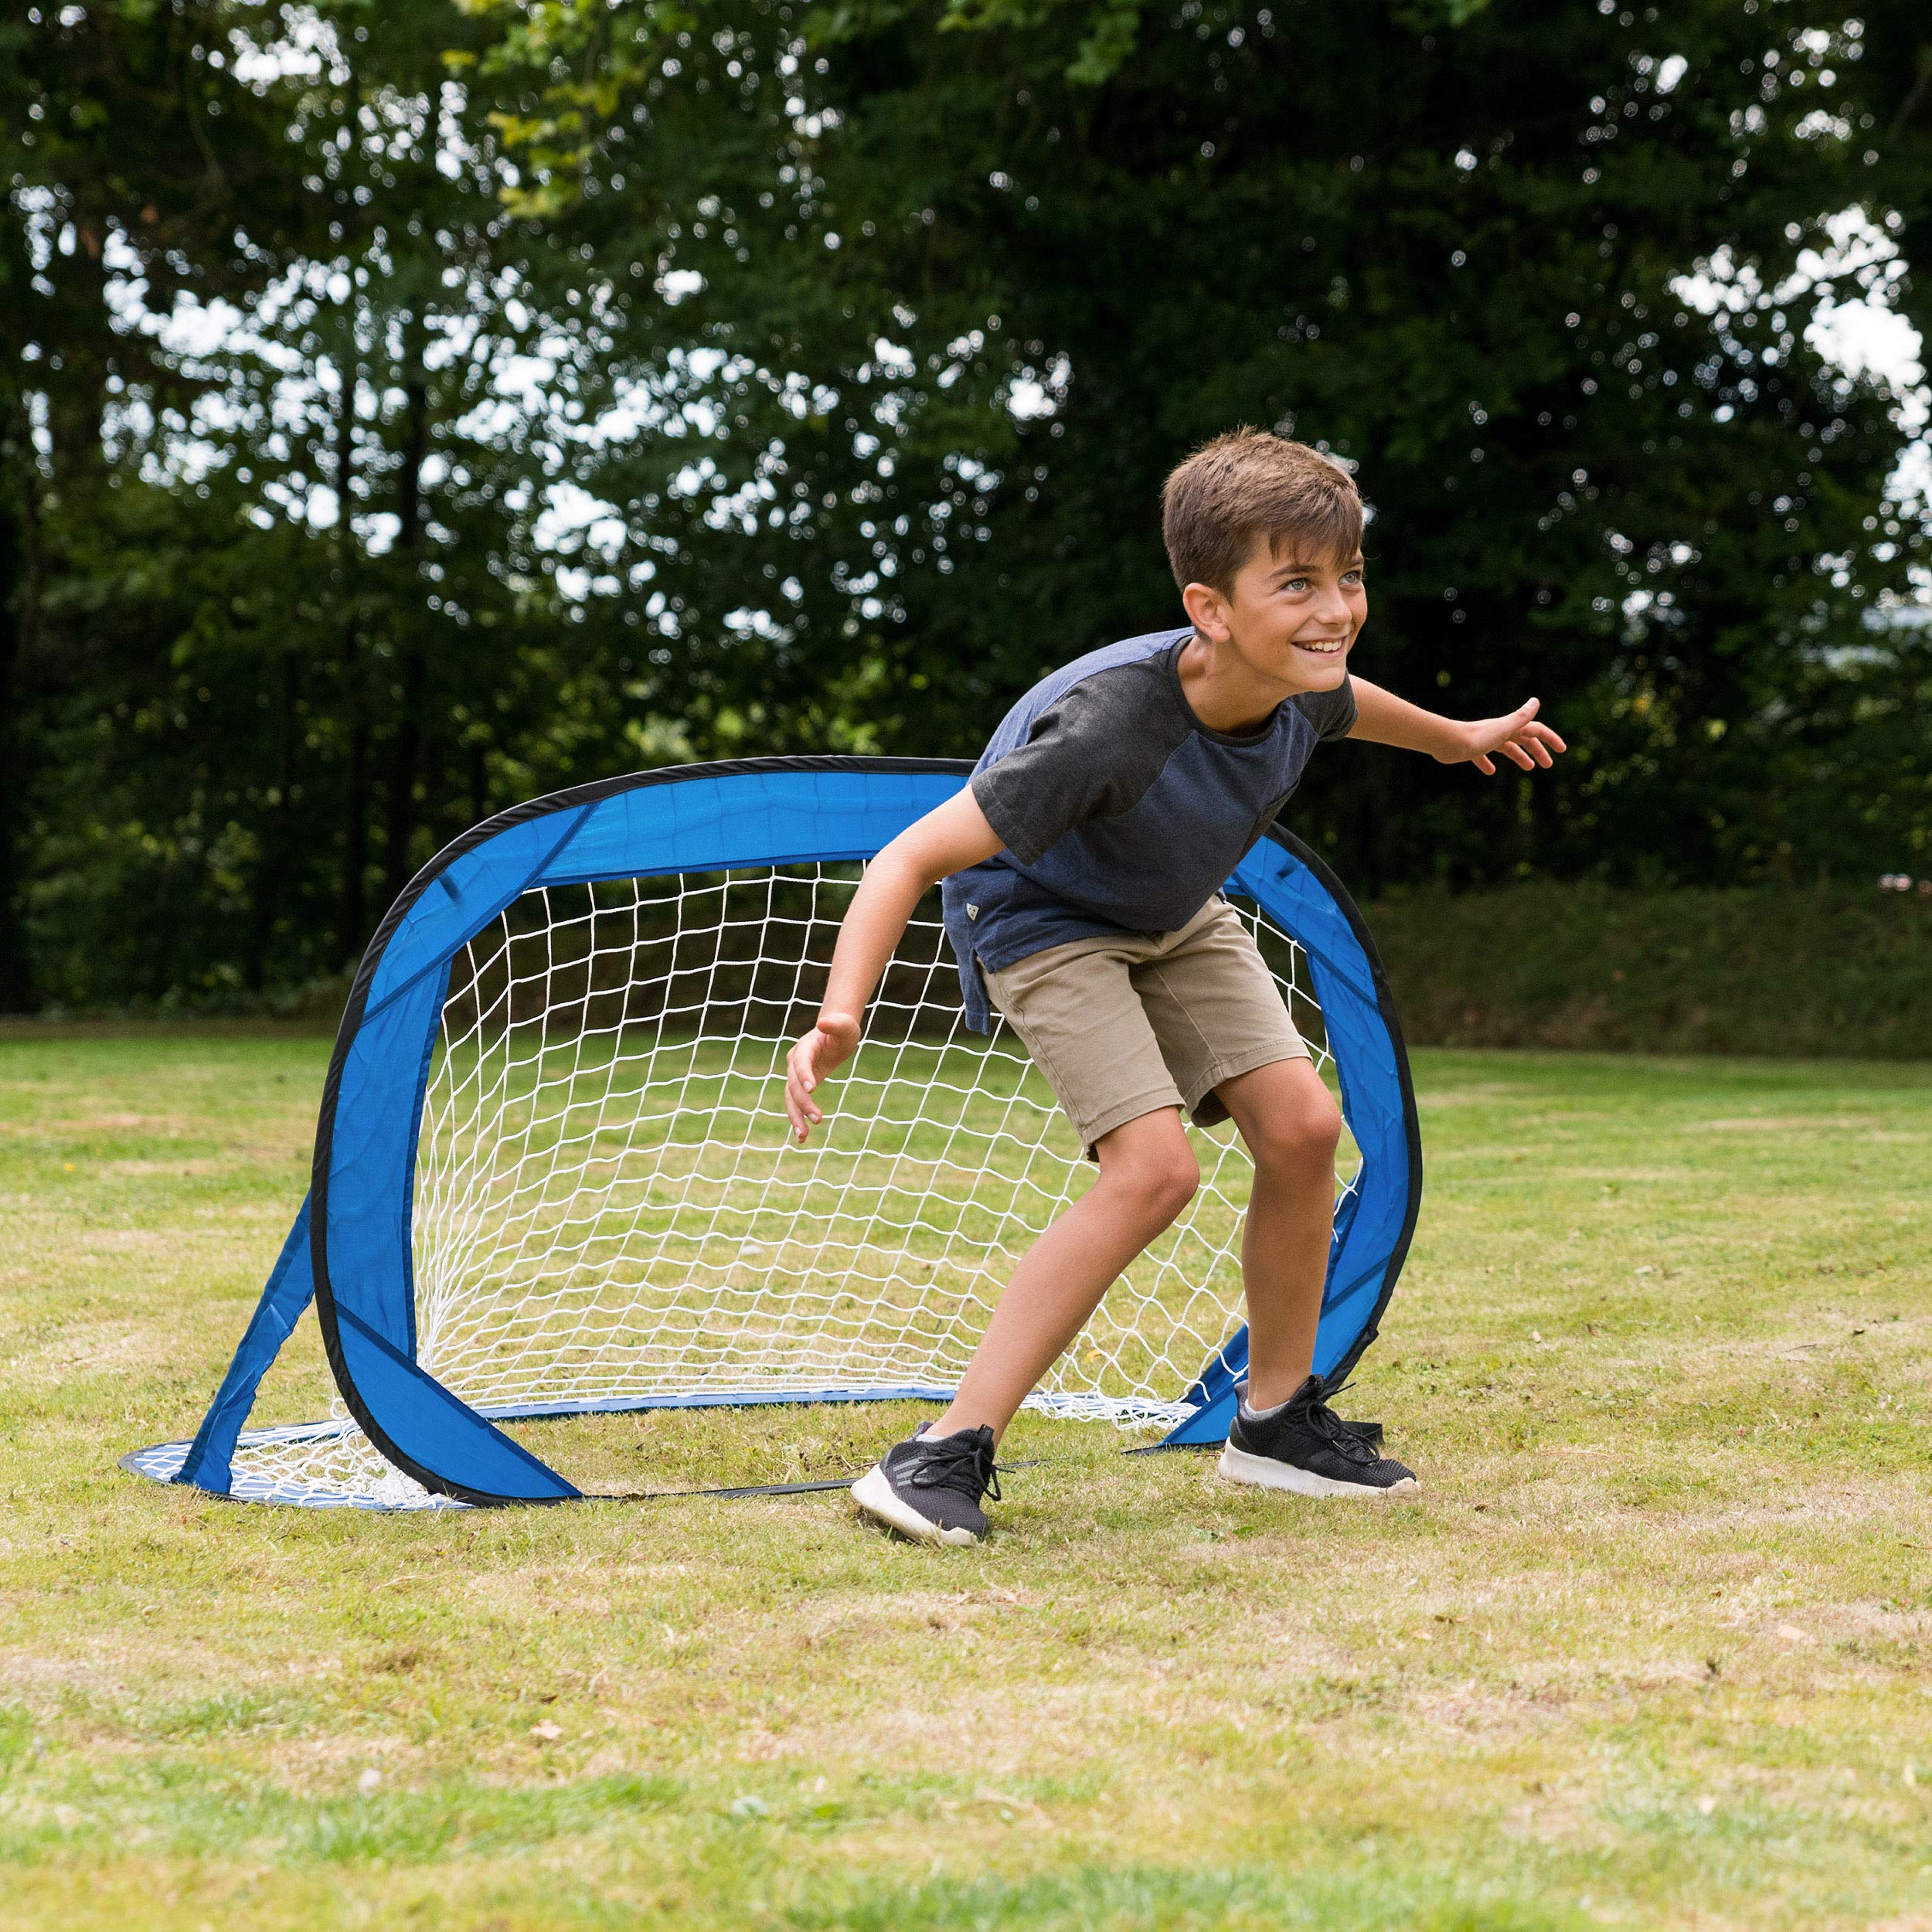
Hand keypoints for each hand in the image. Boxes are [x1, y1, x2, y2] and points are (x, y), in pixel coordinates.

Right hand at [784, 1012, 860, 1142]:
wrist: (836, 1034)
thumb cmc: (843, 1029)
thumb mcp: (845, 1025)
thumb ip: (836, 1024)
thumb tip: (823, 1022)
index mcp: (805, 1046)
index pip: (801, 1061)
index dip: (804, 1074)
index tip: (812, 1089)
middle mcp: (796, 1061)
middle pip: (794, 1085)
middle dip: (804, 1103)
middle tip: (818, 1119)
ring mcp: (796, 1075)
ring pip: (791, 1098)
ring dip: (796, 1117)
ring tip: (803, 1136)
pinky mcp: (801, 1086)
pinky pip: (796, 1104)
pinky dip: (798, 1119)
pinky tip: (803, 1138)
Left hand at [1448, 697, 1567, 775]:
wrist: (1446, 742)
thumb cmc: (1475, 737)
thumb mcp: (1503, 729)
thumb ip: (1520, 718)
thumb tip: (1536, 701)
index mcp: (1509, 727)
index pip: (1535, 730)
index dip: (1550, 739)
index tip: (1562, 750)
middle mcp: (1498, 731)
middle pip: (1523, 739)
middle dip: (1537, 750)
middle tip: (1547, 765)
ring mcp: (1485, 740)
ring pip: (1506, 747)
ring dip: (1519, 756)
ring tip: (1529, 768)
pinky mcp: (1471, 750)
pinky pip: (1483, 756)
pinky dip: (1488, 763)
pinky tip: (1490, 772)